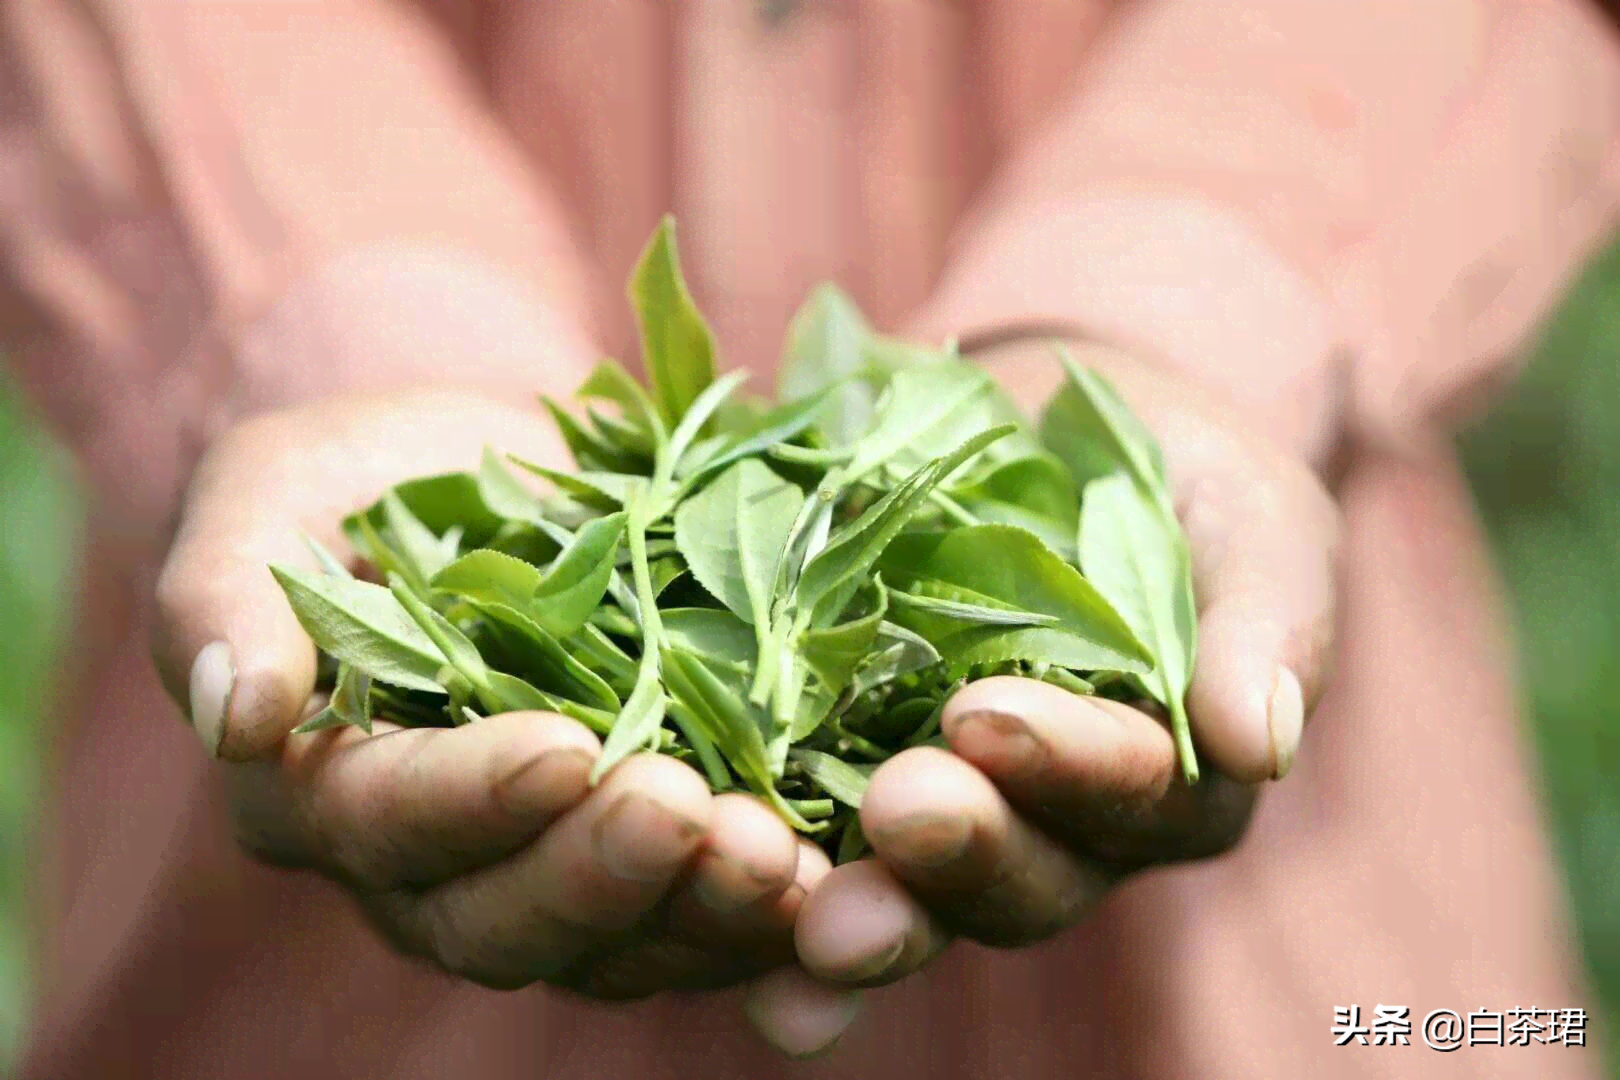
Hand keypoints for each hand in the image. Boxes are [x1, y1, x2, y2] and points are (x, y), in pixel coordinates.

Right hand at [151, 389, 831, 1000]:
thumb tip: (234, 713)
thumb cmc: (366, 478)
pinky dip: (761, 909)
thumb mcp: (273, 492)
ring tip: (779, 854)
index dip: (469, 799)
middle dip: (598, 876)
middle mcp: (431, 865)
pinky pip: (698, 919)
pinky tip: (830, 870)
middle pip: (500, 920)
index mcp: (325, 786)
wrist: (494, 482)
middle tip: (687, 815)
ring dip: (697, 913)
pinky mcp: (646, 860)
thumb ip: (224, 592)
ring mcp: (547, 872)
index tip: (561, 749)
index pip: (385, 821)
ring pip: (613, 946)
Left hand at [748, 343, 1340, 1051]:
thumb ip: (1267, 621)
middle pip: (1025, 875)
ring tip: (803, 914)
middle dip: (961, 850)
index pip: (1136, 793)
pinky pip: (823, 869)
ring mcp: (958, 819)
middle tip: (898, 806)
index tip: (990, 716)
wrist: (1051, 434)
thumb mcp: (1249, 521)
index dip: (1068, 766)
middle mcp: (1066, 830)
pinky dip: (781, 923)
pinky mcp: (852, 789)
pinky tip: (754, 971)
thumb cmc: (1180, 480)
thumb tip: (1262, 742)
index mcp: (1175, 778)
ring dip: (869, 912)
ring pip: (920, 896)